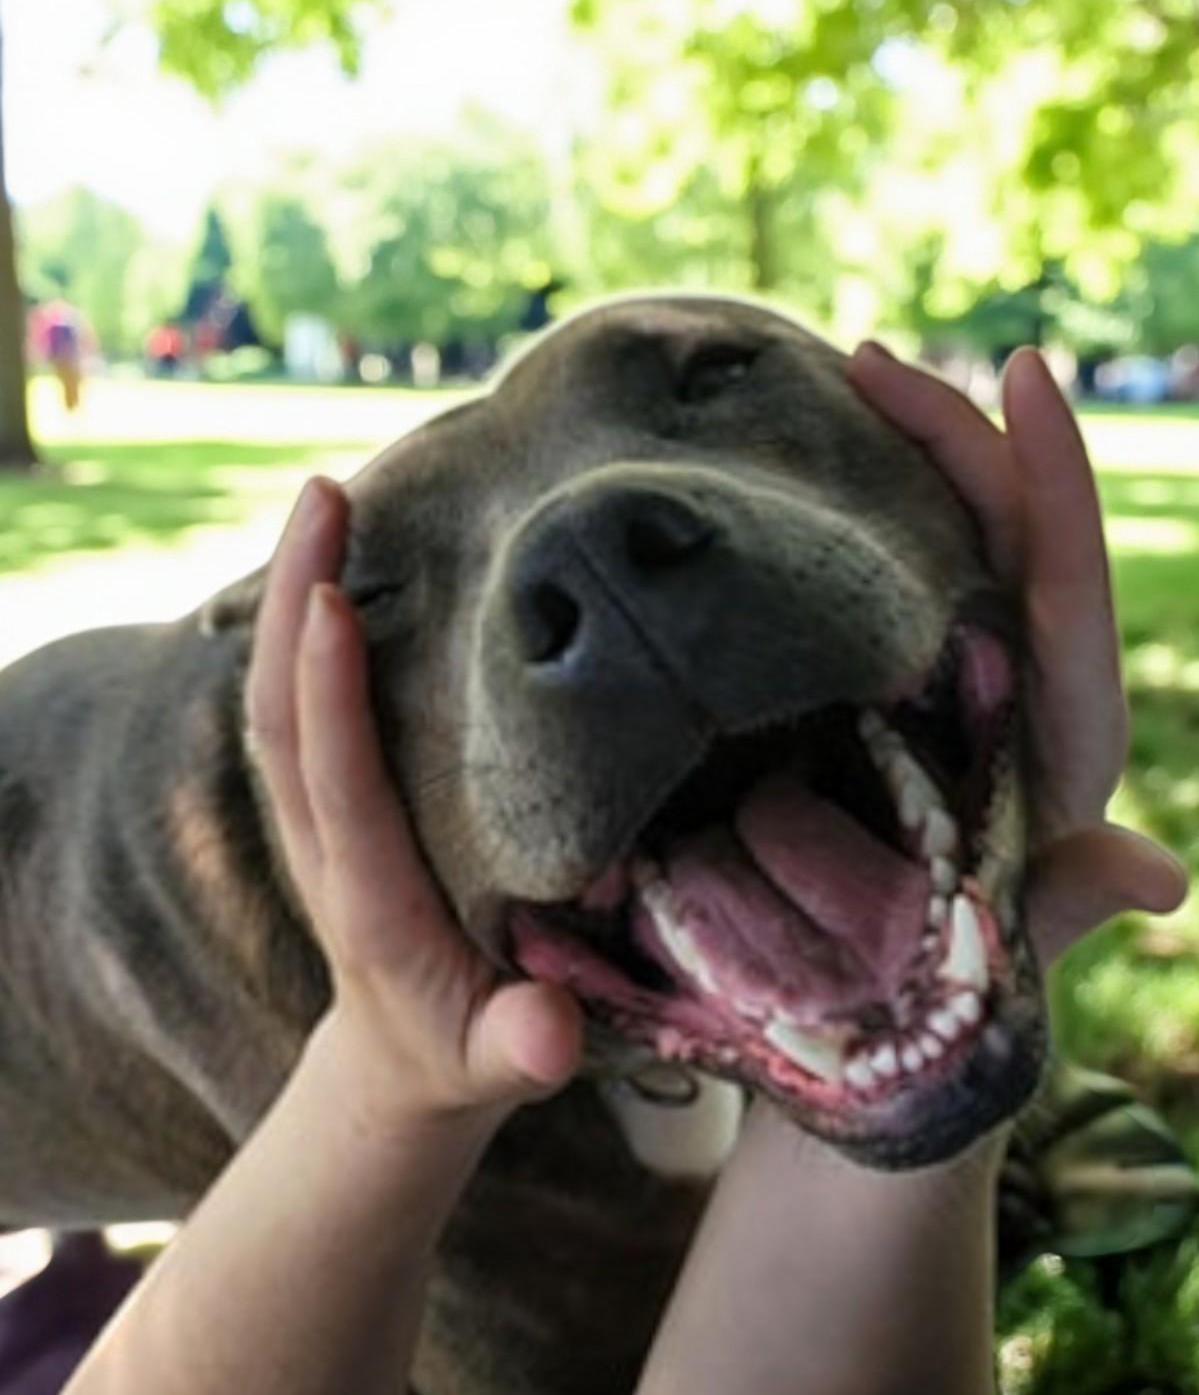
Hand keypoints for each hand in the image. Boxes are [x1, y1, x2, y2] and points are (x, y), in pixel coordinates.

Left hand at [245, 477, 581, 1140]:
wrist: (396, 1070)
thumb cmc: (462, 1052)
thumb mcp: (498, 1064)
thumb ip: (522, 1048)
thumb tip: (549, 1034)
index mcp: (373, 900)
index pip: (337, 783)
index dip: (331, 693)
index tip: (338, 599)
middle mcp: (326, 847)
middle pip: (279, 711)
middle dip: (293, 600)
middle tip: (324, 498)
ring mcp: (315, 820)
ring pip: (277, 694)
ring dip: (291, 594)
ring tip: (326, 502)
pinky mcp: (326, 803)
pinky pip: (298, 701)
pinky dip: (305, 625)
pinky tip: (341, 562)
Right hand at [847, 344, 1185, 963]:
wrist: (925, 971)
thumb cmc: (980, 955)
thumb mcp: (1020, 931)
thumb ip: (1075, 897)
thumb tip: (1162, 875)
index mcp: (1071, 719)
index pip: (1073, 578)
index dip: (1057, 474)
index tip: (1027, 371)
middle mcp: (1029, 668)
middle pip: (1009, 521)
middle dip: (951, 432)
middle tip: (863, 359)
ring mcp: (970, 657)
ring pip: (951, 527)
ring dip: (905, 449)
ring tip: (841, 381)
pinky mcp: (913, 663)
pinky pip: (896, 566)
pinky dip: (865, 508)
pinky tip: (808, 471)